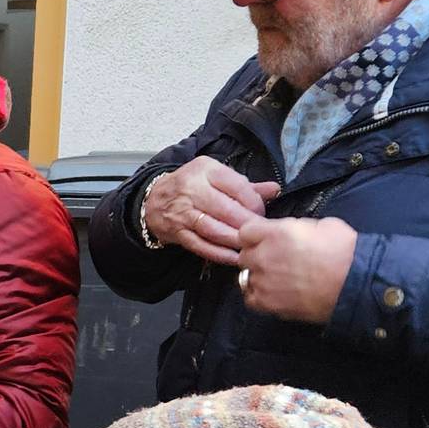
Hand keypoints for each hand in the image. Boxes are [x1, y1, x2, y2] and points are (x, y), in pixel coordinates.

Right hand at [142, 156, 281, 266]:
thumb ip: (246, 186)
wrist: (153, 200)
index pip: (237, 186)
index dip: (254, 203)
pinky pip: (201, 245)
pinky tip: (233, 257)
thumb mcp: (216, 177)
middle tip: (259, 232)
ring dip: (235, 240)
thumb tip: (275, 190)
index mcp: (206, 170)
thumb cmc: (191, 187)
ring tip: (249, 245)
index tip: (261, 213)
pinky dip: (219, 253)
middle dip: (247, 224)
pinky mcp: (177, 231)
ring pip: (214, 229)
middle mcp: (192, 188)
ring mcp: (182, 211)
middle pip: (226, 210)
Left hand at [236, 217, 358, 324]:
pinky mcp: (268, 303)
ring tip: (277, 279)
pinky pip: (250, 298)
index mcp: (275, 233)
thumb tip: (290, 231)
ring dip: (259, 276)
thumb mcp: (322, 224)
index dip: (256, 236)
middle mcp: (263, 256)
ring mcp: (263, 281)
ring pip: (246, 276)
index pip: (246, 231)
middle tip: (275, 260)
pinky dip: (258, 296)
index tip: (264, 239)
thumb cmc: (345, 252)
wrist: (356, 283)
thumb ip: (295, 227)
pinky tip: (272, 293)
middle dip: (257, 255)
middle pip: (245, 255)